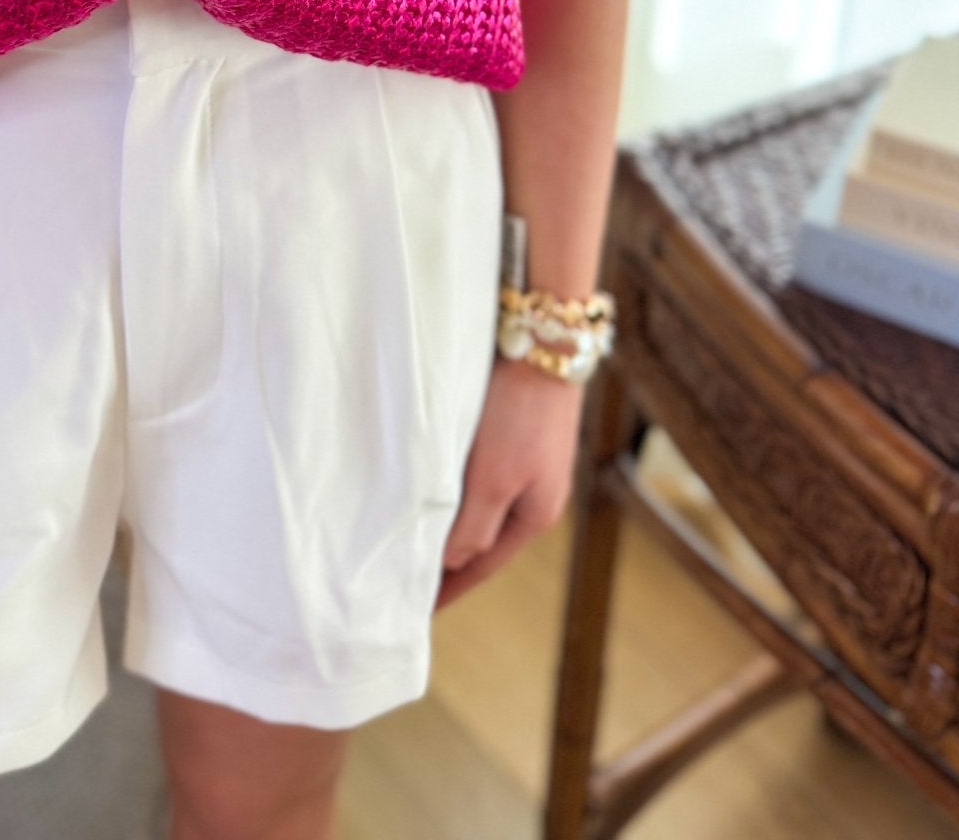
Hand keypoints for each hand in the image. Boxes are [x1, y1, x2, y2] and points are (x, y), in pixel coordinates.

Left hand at [435, 357, 584, 609]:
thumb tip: (454, 562)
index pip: (482, 565)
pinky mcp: (522, 438)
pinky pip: (486, 482)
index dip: (449, 589)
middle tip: (412, 585)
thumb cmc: (518, 413)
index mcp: (535, 515)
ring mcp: (534, 468)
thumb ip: (473, 526)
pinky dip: (462, 497)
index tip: (418, 614)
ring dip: (456, 529)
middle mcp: (539, 497)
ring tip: (421, 544)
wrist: (545, 344)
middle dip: (453, 565)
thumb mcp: (492, 479)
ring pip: (485, 511)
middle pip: (486, 542)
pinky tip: (442, 493)